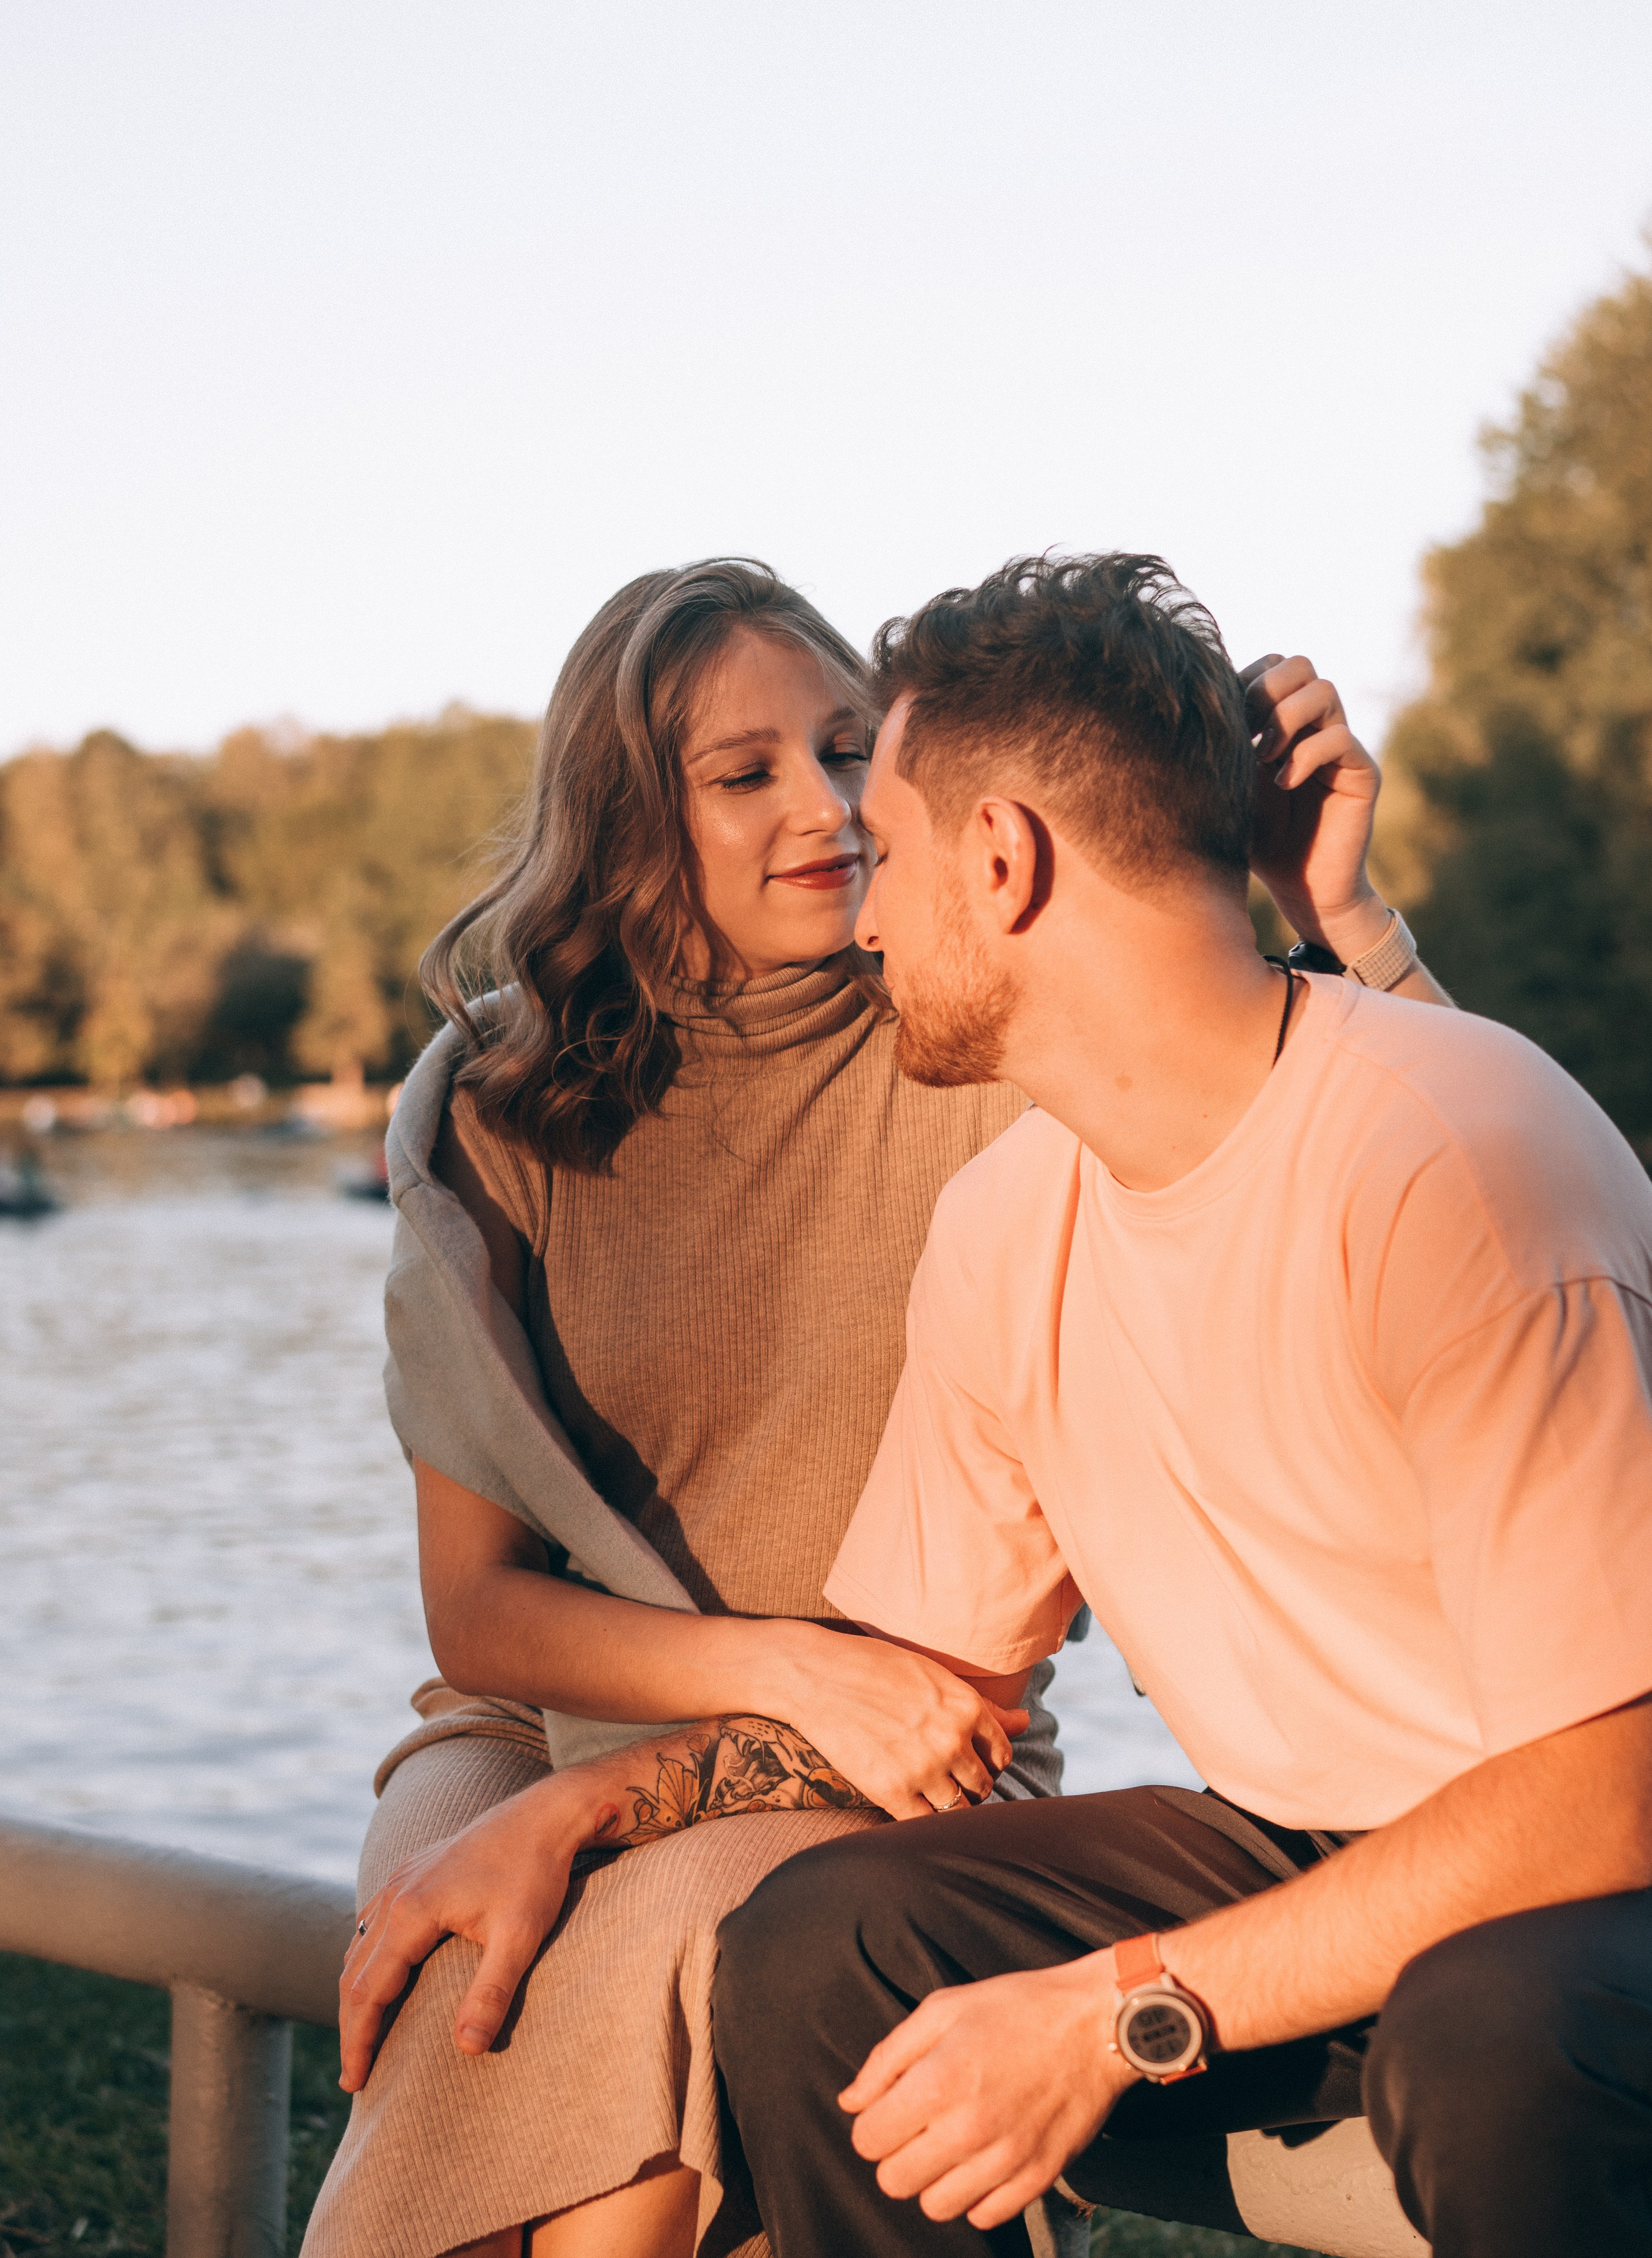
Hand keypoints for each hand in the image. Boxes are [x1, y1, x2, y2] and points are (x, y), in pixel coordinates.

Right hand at [337, 1770, 614, 2090]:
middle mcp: (395, 1892)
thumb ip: (491, 1993)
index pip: (368, 1991)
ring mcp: (401, 1877)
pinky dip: (367, 1960)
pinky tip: (380, 1978)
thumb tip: (467, 2050)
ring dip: (356, 1993)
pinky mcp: (414, 1870)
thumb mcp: (519, 1937)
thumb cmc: (535, 1873)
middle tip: (355, 2076)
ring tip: (363, 2037)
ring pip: (359, 1945)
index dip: (358, 2040)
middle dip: (351, 2026)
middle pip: (354, 1972)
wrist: (546, 1814)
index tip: (355, 2083)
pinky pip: (372, 1922)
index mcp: (411, 1911)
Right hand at [767, 1622, 1028, 1819]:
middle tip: (944, 1778)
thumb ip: (981, 1706)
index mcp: (967, 1706)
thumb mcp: (934, 1676)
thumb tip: (1026, 1722)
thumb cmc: (876, 1669)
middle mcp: (953, 1740)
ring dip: (948, 1806)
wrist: (816, 1676)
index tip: (965, 1760)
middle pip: (982, 1786)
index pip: (1001, 1755)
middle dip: (969, 1786)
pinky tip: (907, 1803)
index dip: (986, 1761)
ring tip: (926, 1792)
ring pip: (959, 1810)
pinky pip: (924, 1824)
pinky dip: (922, 1821)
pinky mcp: (891, 1791)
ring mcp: (923, 1769)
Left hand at [841, 1950, 1133, 2228]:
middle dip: (896, 2154)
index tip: (891, 2108)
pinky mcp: (1039, 2177)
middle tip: (919, 2125)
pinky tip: (983, 2159)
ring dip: (934, 2178)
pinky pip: (985, 2217)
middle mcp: (969, 2129)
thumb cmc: (1018, 2008)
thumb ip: (888, 2057)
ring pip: (936, 2206)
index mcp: (939, 2081)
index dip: (873, 2122)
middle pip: (895, 2181)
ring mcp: (1007, 2159)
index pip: (868, 2140)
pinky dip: (976, 2195)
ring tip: (952, 2142)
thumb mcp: (943, 2008)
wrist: (1095, 2023)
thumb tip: (851, 2101)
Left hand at [1242, 654, 1394, 962]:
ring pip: (1324, 691)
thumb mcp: (1231, 785)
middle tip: (1247, 732)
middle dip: (1266, 690)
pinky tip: (1283, 784)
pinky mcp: (1361, 773)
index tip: (1224, 723)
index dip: (1246, 681)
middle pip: (1300, 665)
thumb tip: (1195, 701)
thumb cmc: (1257, 840)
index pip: (1273, 665)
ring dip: (1286, 719)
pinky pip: (1340, 739)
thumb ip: (1226, 743)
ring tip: (1264, 759)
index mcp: (1284, 720)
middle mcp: (1316, 725)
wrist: (1297, 888)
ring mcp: (1341, 746)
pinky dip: (1304, 756)